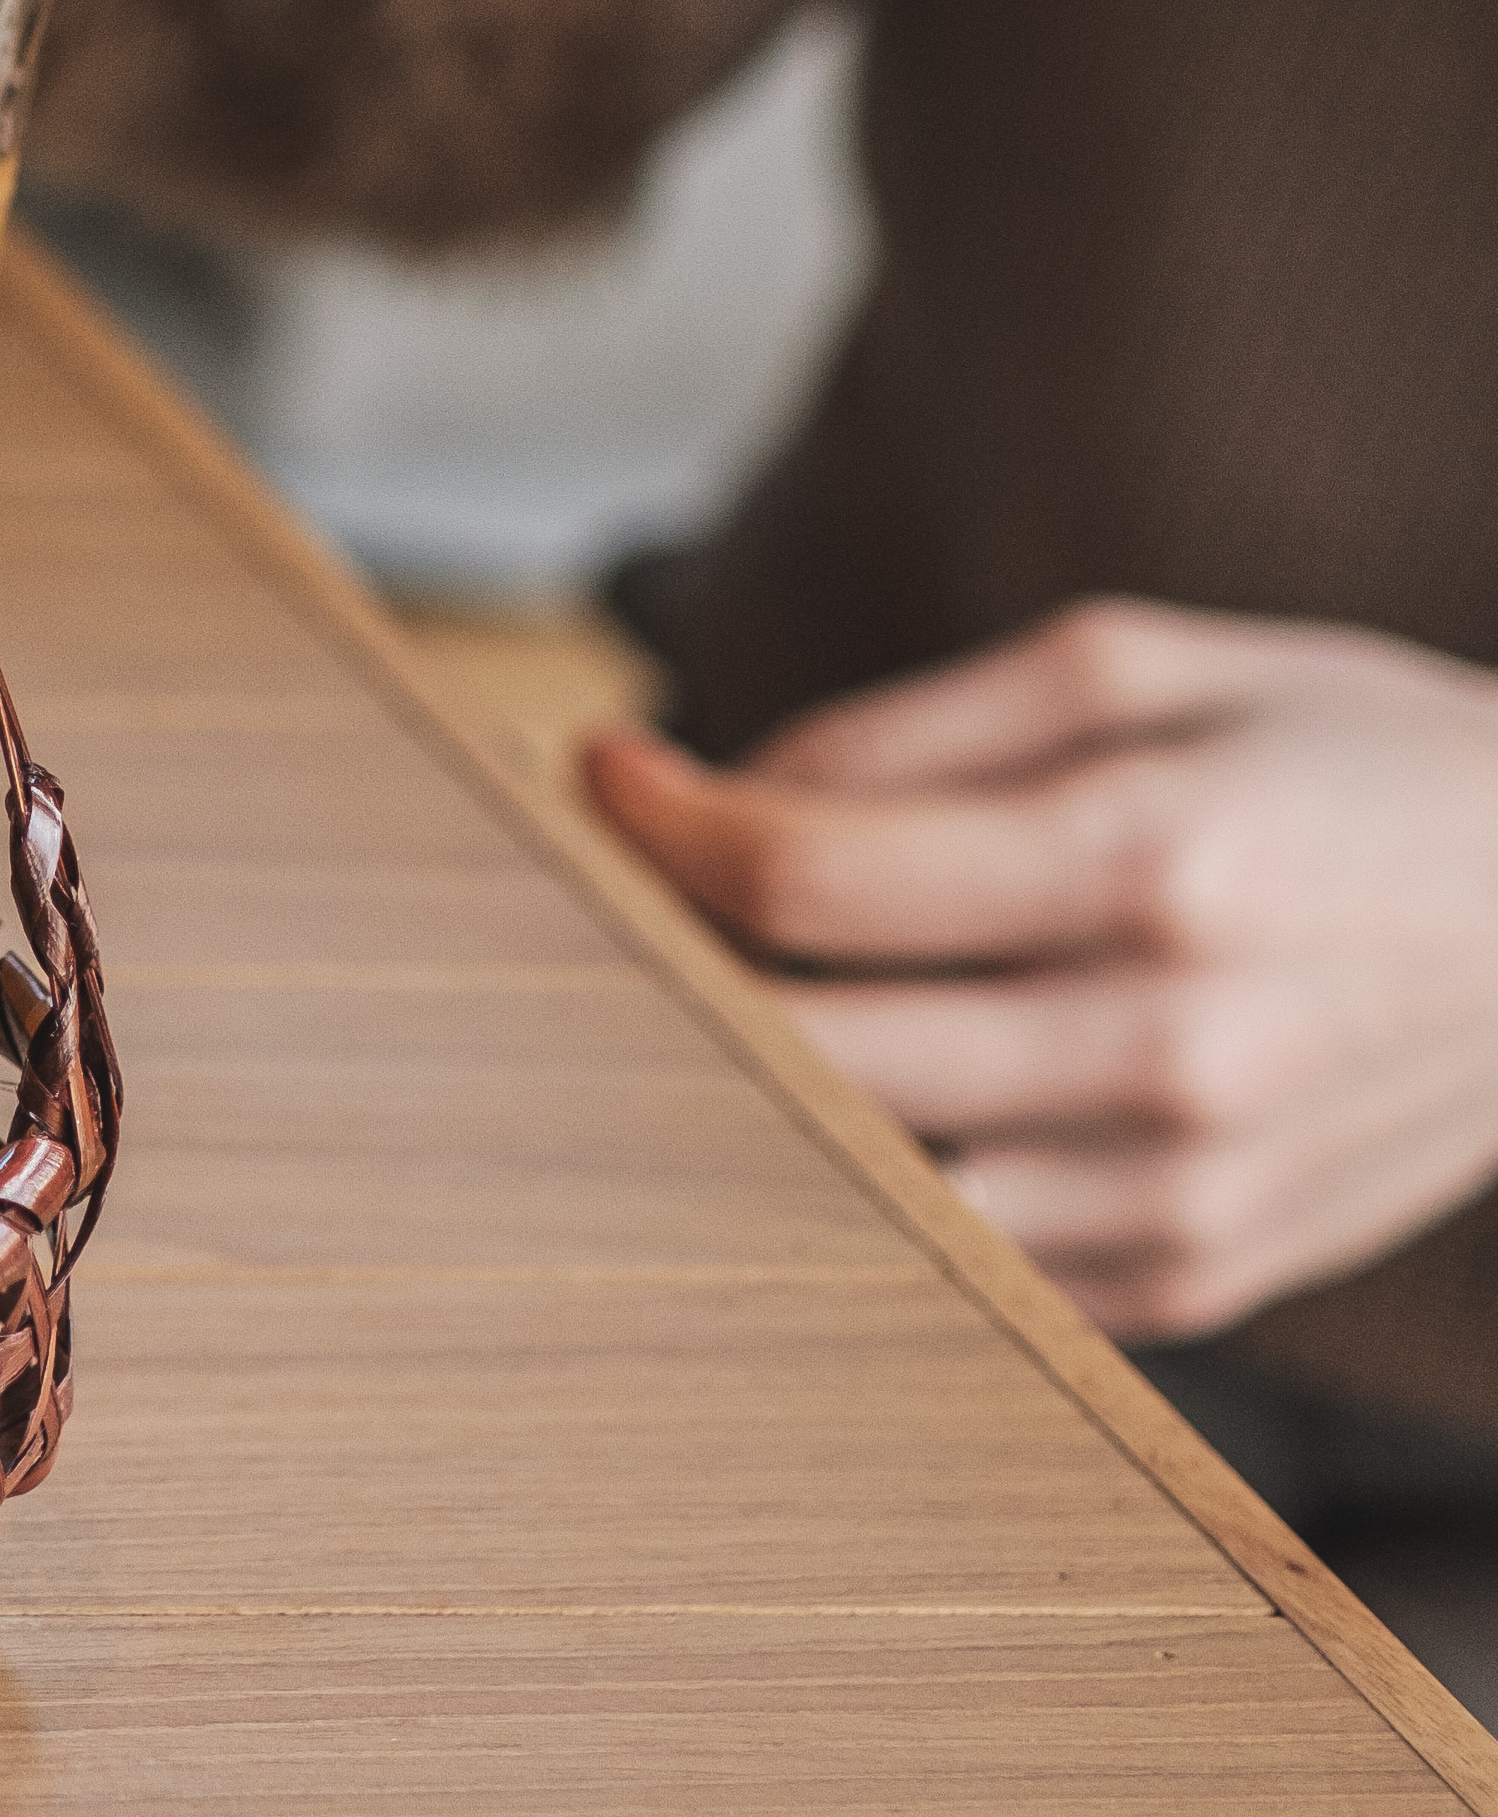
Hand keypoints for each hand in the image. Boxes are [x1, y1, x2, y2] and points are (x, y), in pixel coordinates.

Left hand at [587, 602, 1497, 1342]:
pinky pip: (964, 1257)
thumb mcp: (1143, 666)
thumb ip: (907, 731)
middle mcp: (1174, 1049)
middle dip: (660, 969)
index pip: (805, 880)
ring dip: (750, 1094)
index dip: (656, 822)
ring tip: (710, 992)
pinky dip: (875, 1176)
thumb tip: (711, 793)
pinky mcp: (1202, 1283)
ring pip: (862, 1181)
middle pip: (801, 1050)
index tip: (602, 770)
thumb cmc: (1347, 764)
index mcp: (1154, 865)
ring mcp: (1191, 1192)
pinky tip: (856, 1085)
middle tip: (609, 899)